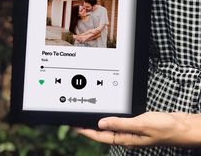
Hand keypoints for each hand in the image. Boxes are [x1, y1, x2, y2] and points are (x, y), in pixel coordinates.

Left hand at [76, 112, 199, 147]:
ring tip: (89, 119)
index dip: (88, 132)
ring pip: (111, 128)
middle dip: (90, 128)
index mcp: (127, 139)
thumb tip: (101, 123)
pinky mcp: (136, 125)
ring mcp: (132, 131)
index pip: (102, 136)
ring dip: (99, 124)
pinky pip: (119, 123)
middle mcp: (128, 136)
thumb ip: (120, 124)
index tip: (76, 127)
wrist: (180, 126)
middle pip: (104, 133)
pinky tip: (109, 117)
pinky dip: (111, 119)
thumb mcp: (140, 124)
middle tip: (78, 122)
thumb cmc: (164, 127)